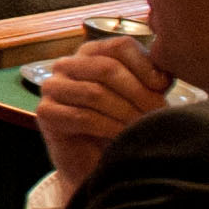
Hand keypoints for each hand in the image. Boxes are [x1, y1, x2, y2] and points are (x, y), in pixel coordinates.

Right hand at [33, 31, 176, 195]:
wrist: (96, 161)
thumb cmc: (119, 123)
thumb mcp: (141, 96)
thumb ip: (152, 80)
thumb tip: (162, 76)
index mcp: (91, 52)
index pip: (120, 46)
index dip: (145, 66)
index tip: (162, 88)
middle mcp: (68, 64)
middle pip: (107, 68)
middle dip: (138, 93)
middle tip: (157, 113)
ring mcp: (52, 87)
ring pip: (94, 93)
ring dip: (125, 112)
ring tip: (142, 127)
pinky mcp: (46, 113)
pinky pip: (81, 117)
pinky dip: (108, 128)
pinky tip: (123, 137)